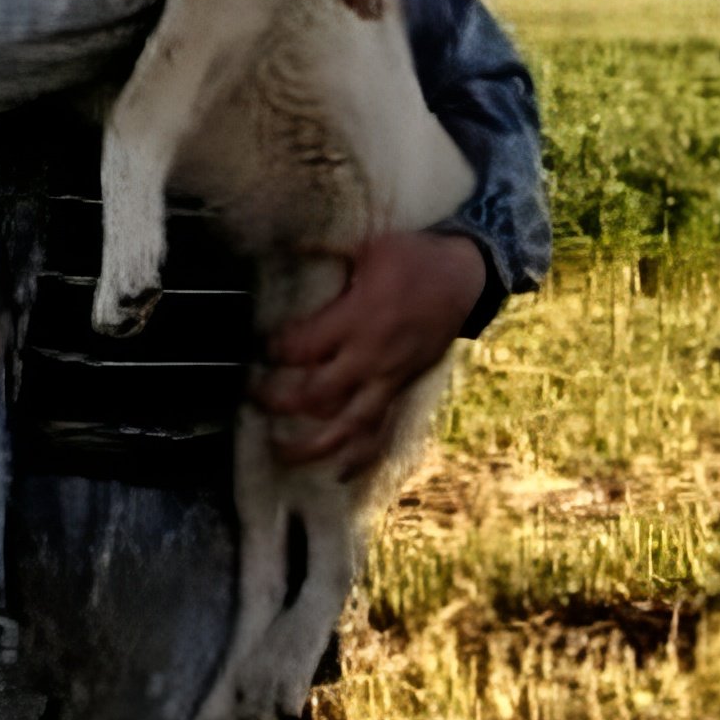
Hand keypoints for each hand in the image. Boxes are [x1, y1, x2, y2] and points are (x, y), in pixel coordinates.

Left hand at [251, 232, 485, 479]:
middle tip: (253, 396)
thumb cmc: (415, 258)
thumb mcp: (370, 245)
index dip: (274, 352)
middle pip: (318, 394)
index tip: (256, 349)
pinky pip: (382, 432)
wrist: (466, 278)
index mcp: (360, 318)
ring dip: (312, 444)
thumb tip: (284, 244)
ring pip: (348, 425)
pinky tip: (337, 475)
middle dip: (279, 400)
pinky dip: (360, 458)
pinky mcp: (402, 390)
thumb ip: (325, 250)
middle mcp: (372, 356)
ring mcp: (389, 379)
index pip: (304, 347)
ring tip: (280, 453)